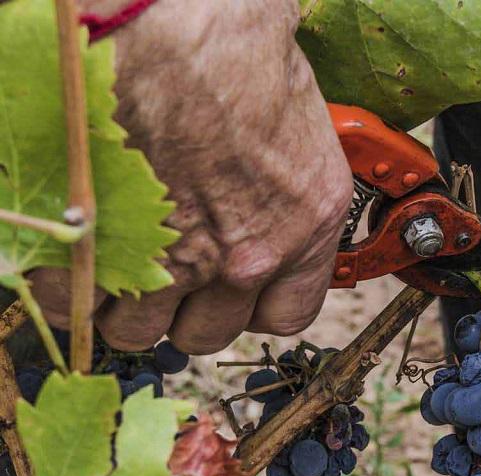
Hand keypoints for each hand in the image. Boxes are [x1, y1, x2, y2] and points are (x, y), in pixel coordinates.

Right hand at [35, 0, 351, 353]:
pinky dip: (66, 283)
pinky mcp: (106, 246)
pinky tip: (74, 247)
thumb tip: (261, 181)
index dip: (248, 306)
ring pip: (138, 327)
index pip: (285, 317)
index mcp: (306, 227)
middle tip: (160, 267)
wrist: (176, 24)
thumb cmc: (238, 46)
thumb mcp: (297, 120)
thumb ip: (280, 181)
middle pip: (205, 332)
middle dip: (180, 308)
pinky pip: (74, 300)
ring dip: (122, 300)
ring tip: (113, 258)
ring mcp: (177, 258)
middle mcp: (249, 257)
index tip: (229, 289)